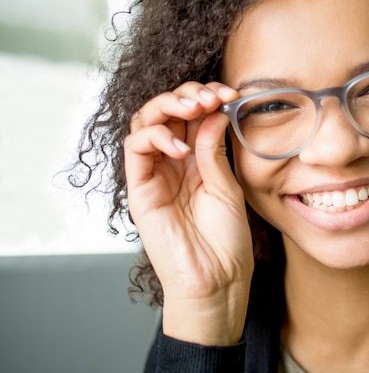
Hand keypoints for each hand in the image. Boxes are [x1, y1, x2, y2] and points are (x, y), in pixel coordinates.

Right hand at [123, 81, 253, 344]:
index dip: (208, 97)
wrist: (217, 278)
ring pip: (144, 122)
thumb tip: (212, 113)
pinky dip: (154, 137)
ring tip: (194, 108)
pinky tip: (180, 147)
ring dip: (167, 106)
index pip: (192, 115)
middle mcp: (174, 162)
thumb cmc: (227, 239)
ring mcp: (155, 174)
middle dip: (188, 95)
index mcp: (198, 159)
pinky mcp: (140, 189)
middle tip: (210, 96)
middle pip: (166, 112)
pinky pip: (134, 149)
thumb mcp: (227, 187)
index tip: (230, 94)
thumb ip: (214, 151)